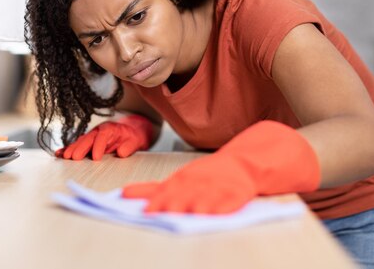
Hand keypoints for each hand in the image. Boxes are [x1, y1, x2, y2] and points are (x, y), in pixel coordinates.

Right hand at [55, 114, 152, 160]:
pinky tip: (59, 154)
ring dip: (72, 149)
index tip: (95, 157)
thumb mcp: (136, 141)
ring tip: (64, 157)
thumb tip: (121, 153)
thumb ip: (129, 146)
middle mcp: (98, 130)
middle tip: (73, 158)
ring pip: (80, 142)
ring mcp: (91, 136)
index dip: (99, 146)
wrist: (130, 132)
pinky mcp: (87, 142)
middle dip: (80, 148)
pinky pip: (77, 145)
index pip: (103, 136)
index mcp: (110, 128)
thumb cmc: (132, 137)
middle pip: (88, 138)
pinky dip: (68, 149)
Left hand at [122, 120, 319, 213]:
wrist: (250, 158)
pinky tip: (211, 215)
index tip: (134, 205)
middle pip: (180, 194)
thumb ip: (154, 188)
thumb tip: (122, 195)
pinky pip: (229, 201)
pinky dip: (219, 208)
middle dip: (166, 204)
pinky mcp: (238, 192)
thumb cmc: (212, 174)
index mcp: (184, 178)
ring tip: (178, 214)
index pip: (163, 188)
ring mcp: (219, 186)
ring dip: (190, 206)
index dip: (149, 197)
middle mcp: (199, 181)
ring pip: (203, 198)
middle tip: (153, 214)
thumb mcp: (182, 178)